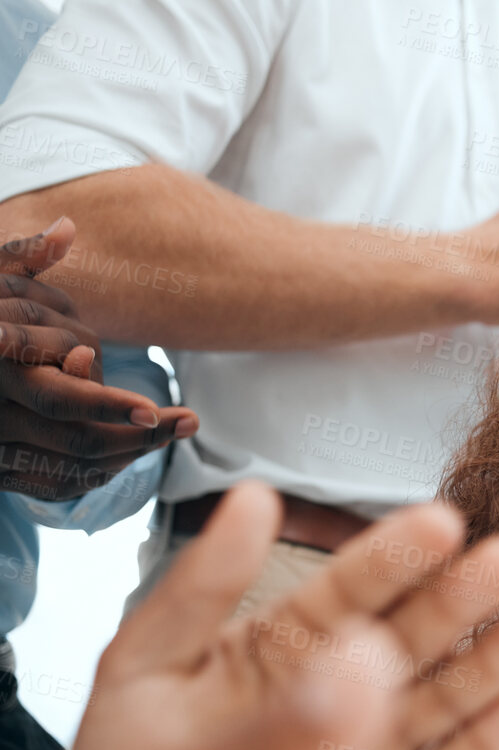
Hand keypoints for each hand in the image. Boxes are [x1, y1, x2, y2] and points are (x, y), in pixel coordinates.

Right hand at [0, 217, 196, 499]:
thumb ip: (22, 256)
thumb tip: (68, 225)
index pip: (61, 399)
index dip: (111, 405)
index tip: (157, 410)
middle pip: (79, 440)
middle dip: (140, 436)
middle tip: (188, 422)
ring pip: (76, 467)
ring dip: (130, 455)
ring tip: (171, 431)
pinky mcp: (3, 472)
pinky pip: (62, 483)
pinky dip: (102, 471)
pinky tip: (133, 450)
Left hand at [70, 482, 498, 749]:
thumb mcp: (145, 676)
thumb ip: (202, 590)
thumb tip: (254, 495)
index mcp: (282, 649)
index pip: (350, 590)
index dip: (396, 557)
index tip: (443, 524)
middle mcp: (339, 695)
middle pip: (415, 636)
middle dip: (464, 598)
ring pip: (448, 699)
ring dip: (498, 659)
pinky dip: (492, 741)